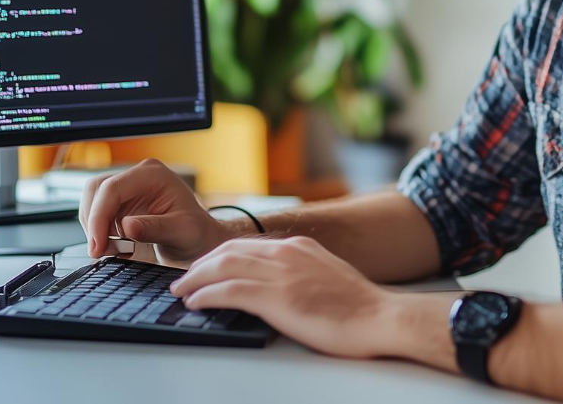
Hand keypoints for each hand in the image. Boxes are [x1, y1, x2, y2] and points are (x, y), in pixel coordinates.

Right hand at [77, 158, 235, 265]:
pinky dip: (100, 232)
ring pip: (93, 202)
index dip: (99, 216)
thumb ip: (155, 228)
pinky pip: (98, 214)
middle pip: (97, 191)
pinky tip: (114, 248)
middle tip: (101, 251)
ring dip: (95, 228)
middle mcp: (138, 177)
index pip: (112, 188)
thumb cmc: (197, 233)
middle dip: (93, 222)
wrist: (200, 240)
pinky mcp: (121, 204)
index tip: (98, 244)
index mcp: (153, 175)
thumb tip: (127, 226)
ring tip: (111, 251)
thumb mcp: (182, 232)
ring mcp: (128, 189)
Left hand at [169, 236, 402, 358]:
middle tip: (184, 279)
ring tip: (181, 291)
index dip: (218, 256)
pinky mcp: (277, 297)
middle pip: (228, 252)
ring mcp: (281, 274)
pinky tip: (196, 302)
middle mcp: (286, 253)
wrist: (380, 317)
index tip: (204, 267)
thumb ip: (301, 273)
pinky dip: (206, 295)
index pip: (246, 245)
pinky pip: (229, 291)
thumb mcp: (327, 275)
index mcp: (298, 247)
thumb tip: (281, 285)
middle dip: (200, 265)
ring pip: (223, 267)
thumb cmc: (359, 306)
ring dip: (196, 279)